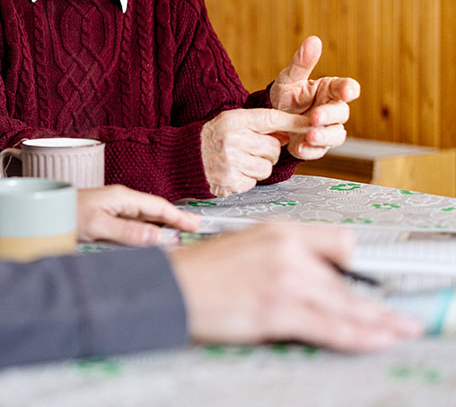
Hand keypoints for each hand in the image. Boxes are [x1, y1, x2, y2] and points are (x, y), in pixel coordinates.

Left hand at [77, 185, 201, 245]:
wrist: (43, 212)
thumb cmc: (66, 214)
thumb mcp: (99, 226)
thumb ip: (128, 232)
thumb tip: (159, 239)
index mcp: (121, 197)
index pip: (157, 206)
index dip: (177, 216)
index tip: (195, 225)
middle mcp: (120, 200)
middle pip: (154, 210)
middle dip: (174, 219)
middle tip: (195, 229)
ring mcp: (113, 208)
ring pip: (144, 217)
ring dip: (162, 225)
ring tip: (179, 233)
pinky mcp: (106, 217)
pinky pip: (133, 223)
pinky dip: (147, 229)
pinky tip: (152, 237)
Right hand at [168, 223, 423, 350]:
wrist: (170, 287)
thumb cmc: (200, 271)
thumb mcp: (246, 246)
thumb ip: (283, 257)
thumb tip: (314, 279)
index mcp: (279, 231)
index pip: (340, 243)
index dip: (358, 266)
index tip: (371, 282)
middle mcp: (287, 252)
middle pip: (347, 282)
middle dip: (376, 304)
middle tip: (402, 316)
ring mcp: (285, 281)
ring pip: (346, 306)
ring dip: (378, 322)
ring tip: (399, 329)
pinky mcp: (279, 311)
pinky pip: (331, 327)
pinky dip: (360, 337)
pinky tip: (376, 340)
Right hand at [201, 109, 310, 196]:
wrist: (183, 158)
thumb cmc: (211, 138)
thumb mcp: (231, 122)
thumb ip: (258, 125)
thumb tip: (289, 133)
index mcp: (233, 121)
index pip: (271, 119)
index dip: (293, 122)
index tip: (311, 123)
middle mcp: (233, 140)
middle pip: (273, 148)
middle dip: (268, 152)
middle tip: (251, 150)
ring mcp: (231, 162)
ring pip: (267, 168)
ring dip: (258, 167)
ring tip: (240, 161)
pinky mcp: (231, 182)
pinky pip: (254, 182)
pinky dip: (247, 179)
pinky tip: (233, 172)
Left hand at [269, 36, 359, 159]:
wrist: (272, 119)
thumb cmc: (287, 95)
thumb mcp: (290, 78)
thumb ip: (301, 62)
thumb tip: (313, 40)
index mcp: (330, 90)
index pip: (347, 88)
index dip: (349, 89)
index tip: (347, 91)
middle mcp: (332, 110)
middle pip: (341, 113)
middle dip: (329, 115)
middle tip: (314, 116)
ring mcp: (326, 129)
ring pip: (336, 135)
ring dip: (324, 136)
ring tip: (309, 135)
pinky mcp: (316, 146)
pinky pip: (318, 150)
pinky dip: (310, 150)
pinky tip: (299, 148)